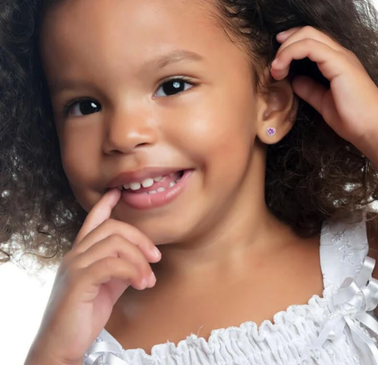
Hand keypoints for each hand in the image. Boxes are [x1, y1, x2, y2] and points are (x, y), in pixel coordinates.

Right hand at [26, 188, 160, 364]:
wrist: (62, 345)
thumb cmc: (84, 314)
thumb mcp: (108, 285)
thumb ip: (120, 268)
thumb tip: (141, 258)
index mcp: (81, 253)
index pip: (92, 220)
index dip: (105, 205)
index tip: (117, 192)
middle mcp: (75, 254)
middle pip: (113, 227)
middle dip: (140, 239)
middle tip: (156, 258)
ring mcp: (75, 265)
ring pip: (115, 243)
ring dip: (140, 260)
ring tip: (148, 280)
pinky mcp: (78, 280)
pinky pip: (112, 264)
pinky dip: (133, 271)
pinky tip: (140, 285)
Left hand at [270, 26, 377, 149]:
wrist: (372, 129)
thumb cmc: (352, 119)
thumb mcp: (323, 102)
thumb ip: (309, 89)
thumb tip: (295, 81)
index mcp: (337, 62)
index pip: (312, 39)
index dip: (291, 43)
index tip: (276, 60)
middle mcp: (340, 54)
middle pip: (308, 32)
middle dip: (285, 43)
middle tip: (273, 65)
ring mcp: (341, 56)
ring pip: (308, 35)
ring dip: (285, 49)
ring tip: (275, 69)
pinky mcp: (339, 63)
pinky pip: (310, 47)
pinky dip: (290, 53)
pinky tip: (281, 69)